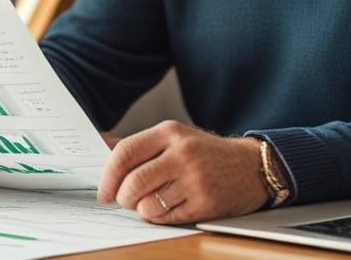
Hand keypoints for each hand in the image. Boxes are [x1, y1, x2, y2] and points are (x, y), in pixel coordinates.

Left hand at [97, 120, 267, 223]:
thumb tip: (99, 146)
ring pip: (148, 205)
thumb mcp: (174, 138)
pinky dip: (160, 218)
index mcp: (170, 132)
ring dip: (143, 210)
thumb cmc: (204, 154)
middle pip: (133, 183)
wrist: (251, 166)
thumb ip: (139, 146)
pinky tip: (169, 208)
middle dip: (122, 198)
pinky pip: (167, 218)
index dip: (107, 176)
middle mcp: (182, 153)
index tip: (103, 191)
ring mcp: (195, 179)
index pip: (125, 152)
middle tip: (125, 201)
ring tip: (151, 203)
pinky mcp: (206, 203)